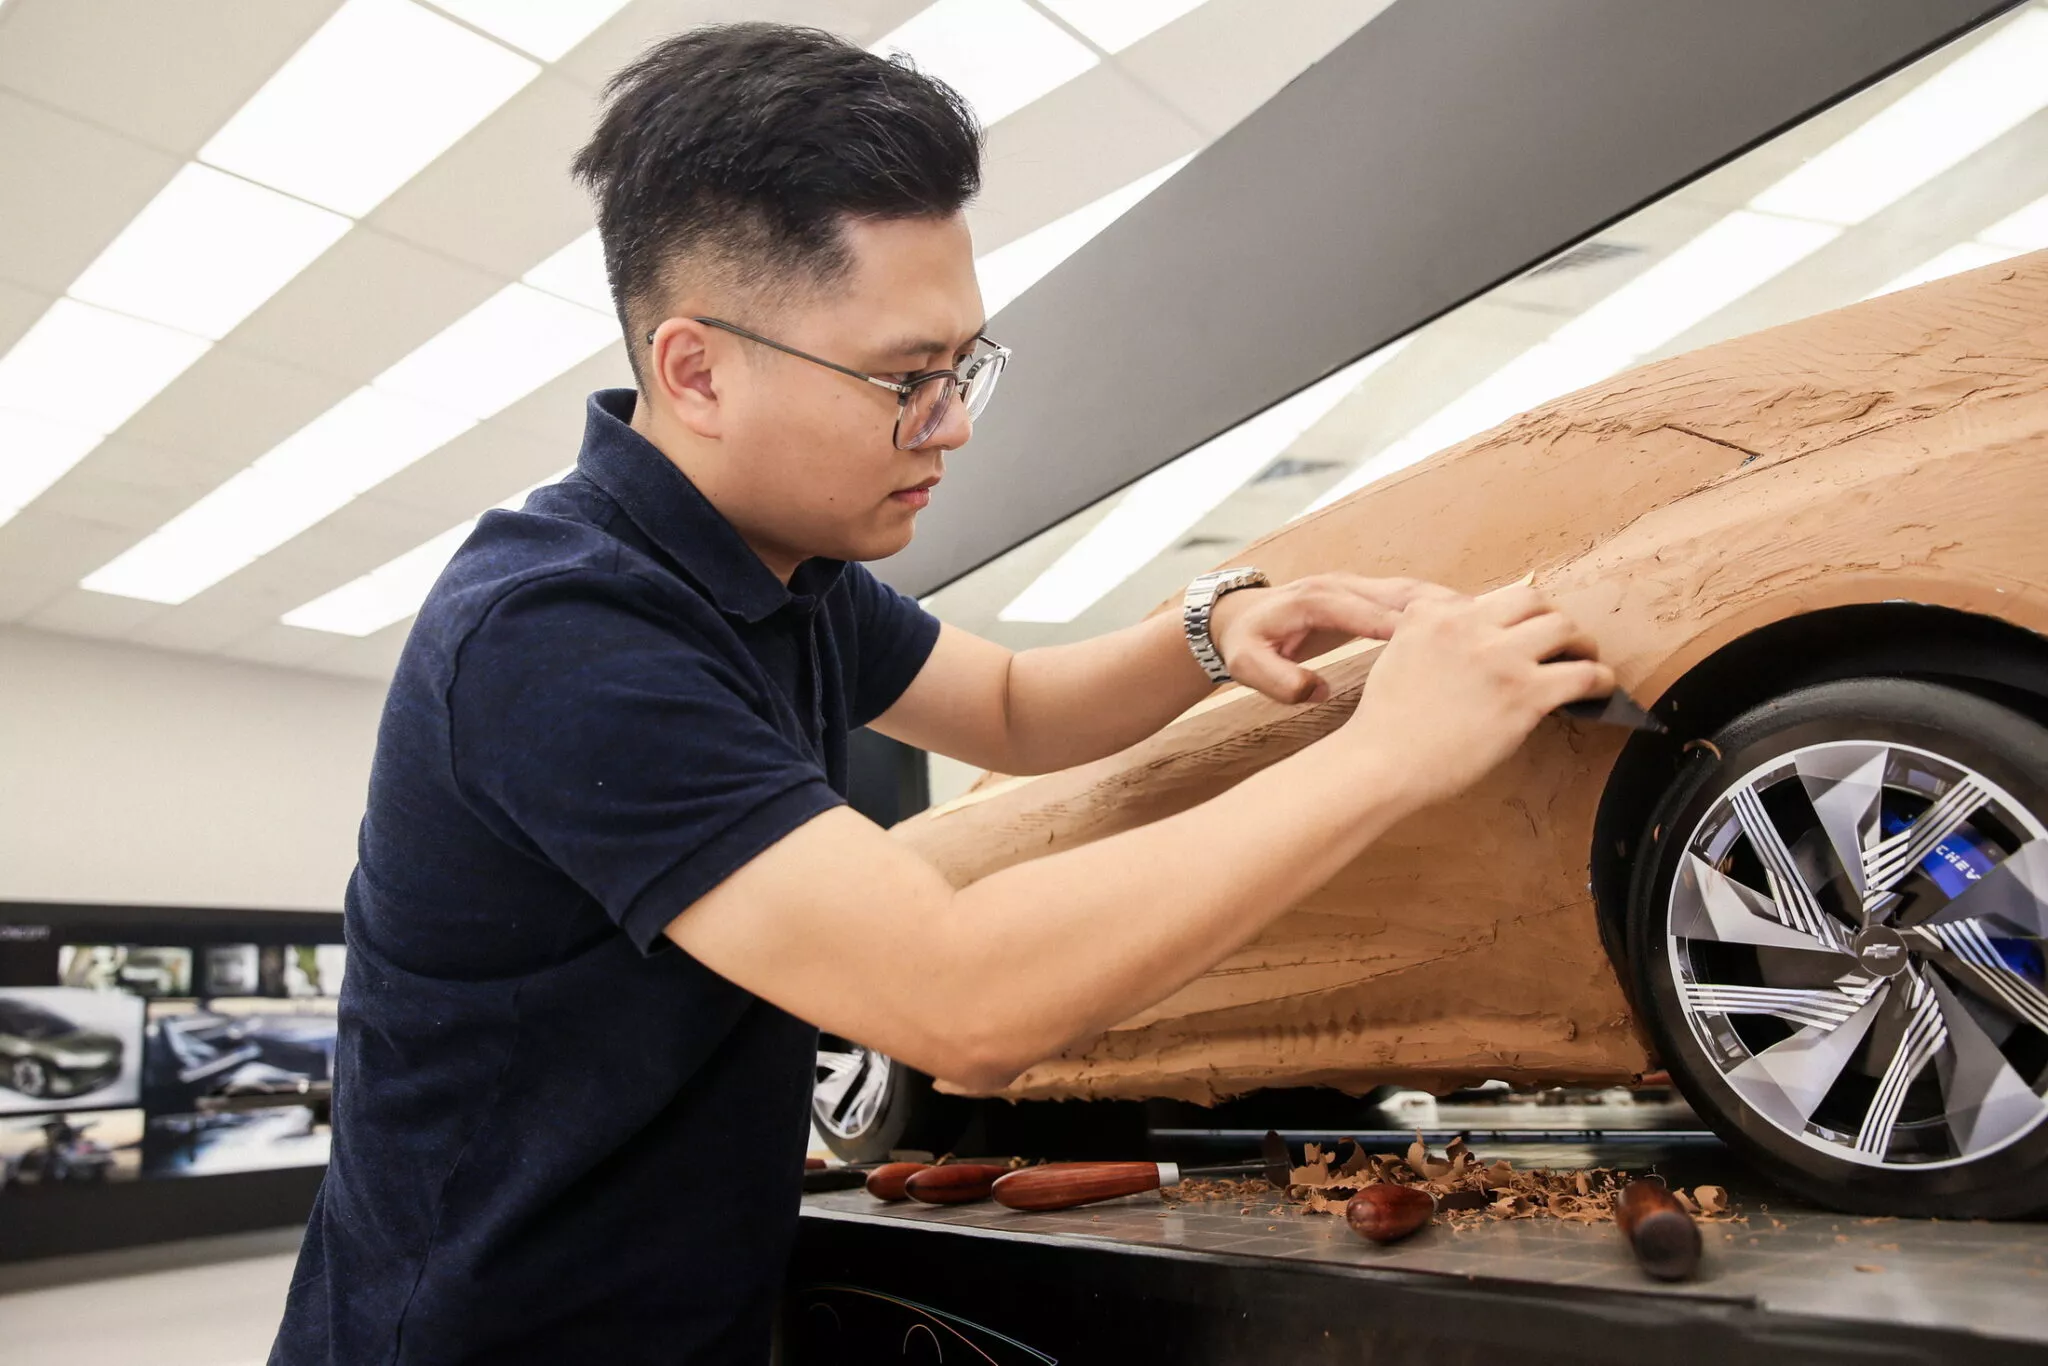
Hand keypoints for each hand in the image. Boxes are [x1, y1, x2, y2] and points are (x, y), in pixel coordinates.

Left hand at [1209, 574, 1462, 704]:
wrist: (1238, 617)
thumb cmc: (1245, 644)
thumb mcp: (1247, 666)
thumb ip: (1278, 681)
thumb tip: (1315, 692)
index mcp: (1313, 601)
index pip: (1362, 611)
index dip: (1397, 626)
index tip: (1435, 643)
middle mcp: (1340, 586)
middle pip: (1399, 593)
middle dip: (1442, 609)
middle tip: (1486, 629)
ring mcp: (1356, 587)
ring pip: (1412, 592)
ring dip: (1450, 606)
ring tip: (1494, 625)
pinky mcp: (1367, 596)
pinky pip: (1410, 599)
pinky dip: (1442, 609)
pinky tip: (1472, 626)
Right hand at [1338, 586, 1615, 808]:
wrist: (1382, 762)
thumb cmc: (1386, 724)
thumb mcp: (1397, 655)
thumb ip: (1429, 636)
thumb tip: (1468, 645)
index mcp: (1434, 615)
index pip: (1488, 598)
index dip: (1511, 617)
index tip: (1520, 633)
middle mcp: (1470, 627)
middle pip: (1532, 600)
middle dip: (1550, 618)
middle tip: (1558, 641)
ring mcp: (1500, 658)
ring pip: (1564, 627)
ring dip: (1580, 642)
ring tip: (1584, 659)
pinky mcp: (1525, 694)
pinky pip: (1584, 674)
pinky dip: (1600, 679)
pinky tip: (1600, 689)